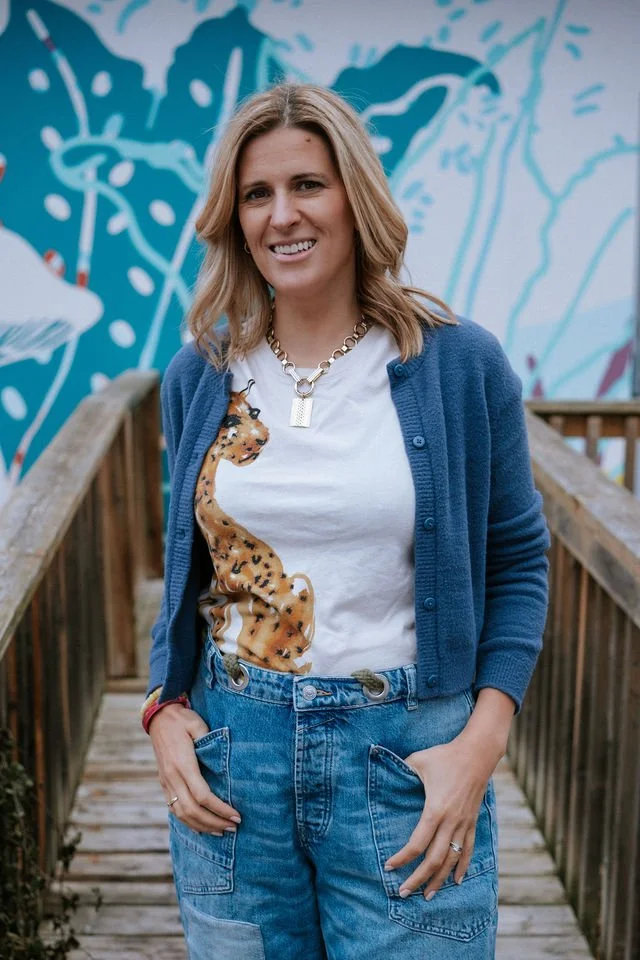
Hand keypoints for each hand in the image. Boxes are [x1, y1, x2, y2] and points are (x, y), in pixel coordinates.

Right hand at [148, 704, 240, 834]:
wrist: (158, 717)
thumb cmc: (181, 719)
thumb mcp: (196, 723)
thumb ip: (209, 740)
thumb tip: (221, 758)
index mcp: (182, 764)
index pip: (203, 795)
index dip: (220, 809)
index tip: (236, 815)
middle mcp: (172, 777)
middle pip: (193, 810)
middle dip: (214, 822)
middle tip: (233, 827)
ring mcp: (166, 782)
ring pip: (182, 814)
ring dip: (201, 826)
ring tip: (220, 831)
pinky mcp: (163, 783)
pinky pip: (174, 809)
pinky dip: (187, 822)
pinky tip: (201, 827)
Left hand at [382, 737, 493, 900]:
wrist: (478, 753)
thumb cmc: (445, 755)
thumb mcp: (418, 760)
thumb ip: (401, 770)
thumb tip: (385, 773)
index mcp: (435, 809)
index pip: (417, 843)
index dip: (402, 858)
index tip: (389, 866)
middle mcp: (451, 822)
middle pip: (434, 859)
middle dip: (418, 879)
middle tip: (403, 892)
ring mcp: (464, 823)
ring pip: (452, 860)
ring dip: (439, 880)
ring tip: (428, 895)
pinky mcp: (473, 821)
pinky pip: (468, 849)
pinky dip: (462, 867)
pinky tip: (457, 880)